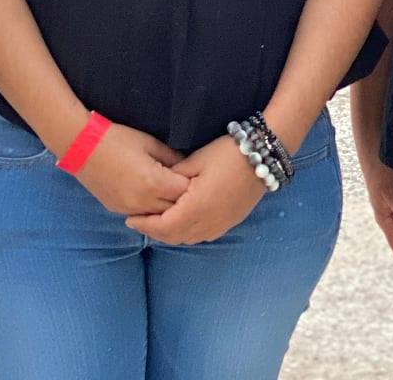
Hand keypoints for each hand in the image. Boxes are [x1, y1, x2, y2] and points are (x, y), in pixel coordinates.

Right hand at [71, 122, 191, 217]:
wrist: (82, 147)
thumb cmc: (118, 139)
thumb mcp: (150, 143)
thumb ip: (172, 157)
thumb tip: (187, 167)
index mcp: (154, 182)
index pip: (185, 193)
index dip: (192, 184)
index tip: (195, 176)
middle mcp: (142, 201)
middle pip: (174, 210)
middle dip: (183, 200)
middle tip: (188, 187)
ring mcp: (128, 208)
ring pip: (158, 217)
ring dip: (167, 208)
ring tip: (171, 193)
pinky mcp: (117, 210)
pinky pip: (141, 216)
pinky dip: (151, 210)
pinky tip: (153, 197)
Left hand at [124, 136, 266, 244]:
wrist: (262, 156)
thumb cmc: (227, 153)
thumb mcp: (195, 161)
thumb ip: (173, 176)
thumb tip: (158, 186)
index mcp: (196, 208)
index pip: (163, 226)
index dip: (144, 225)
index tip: (130, 219)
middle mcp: (208, 223)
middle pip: (174, 237)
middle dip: (154, 231)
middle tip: (140, 222)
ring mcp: (221, 225)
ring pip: (188, 239)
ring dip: (170, 234)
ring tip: (157, 222)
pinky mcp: (230, 222)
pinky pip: (202, 235)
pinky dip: (187, 233)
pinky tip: (182, 221)